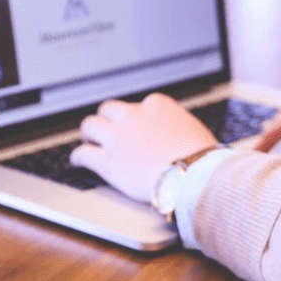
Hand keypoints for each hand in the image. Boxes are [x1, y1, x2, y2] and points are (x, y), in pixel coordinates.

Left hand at [69, 93, 217, 202]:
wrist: (194, 176)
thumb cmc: (202, 157)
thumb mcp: (194, 130)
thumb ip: (178, 127)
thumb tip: (180, 136)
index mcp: (157, 105)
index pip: (138, 105)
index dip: (135, 117)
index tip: (135, 125)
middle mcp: (133, 116)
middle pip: (108, 109)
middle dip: (107, 119)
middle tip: (107, 129)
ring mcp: (118, 138)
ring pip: (90, 126)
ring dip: (89, 133)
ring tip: (89, 141)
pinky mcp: (107, 162)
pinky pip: (83, 154)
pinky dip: (78, 157)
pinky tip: (78, 161)